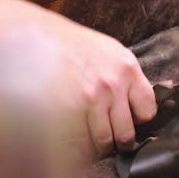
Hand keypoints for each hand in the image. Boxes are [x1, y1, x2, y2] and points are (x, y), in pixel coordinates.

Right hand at [0, 0, 157, 160]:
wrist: (30, 34)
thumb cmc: (68, 43)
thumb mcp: (108, 50)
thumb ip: (125, 76)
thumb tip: (138, 102)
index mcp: (126, 67)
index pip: (148, 110)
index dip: (139, 119)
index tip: (131, 120)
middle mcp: (112, 84)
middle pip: (127, 133)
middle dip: (119, 138)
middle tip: (109, 134)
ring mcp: (89, 98)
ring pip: (104, 142)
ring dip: (98, 143)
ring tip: (89, 134)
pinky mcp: (66, 109)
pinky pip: (79, 142)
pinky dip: (77, 143)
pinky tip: (72, 132)